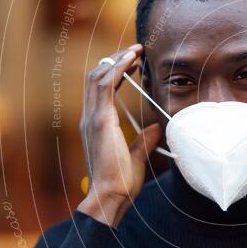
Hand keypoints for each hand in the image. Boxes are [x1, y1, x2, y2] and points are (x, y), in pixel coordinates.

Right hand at [77, 44, 161, 227]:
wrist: (110, 197)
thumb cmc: (121, 184)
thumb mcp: (136, 157)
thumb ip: (144, 142)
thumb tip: (157, 128)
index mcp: (96, 125)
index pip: (100, 89)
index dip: (115, 71)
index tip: (134, 62)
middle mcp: (90, 118)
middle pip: (95, 77)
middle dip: (114, 60)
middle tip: (135, 50)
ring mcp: (92, 118)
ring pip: (97, 77)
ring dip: (117, 60)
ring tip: (135, 50)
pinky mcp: (100, 121)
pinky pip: (104, 86)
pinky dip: (117, 69)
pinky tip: (131, 60)